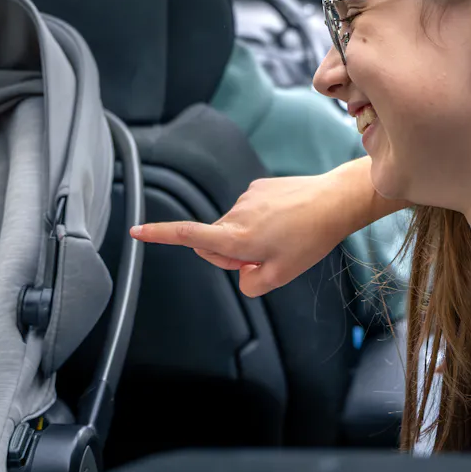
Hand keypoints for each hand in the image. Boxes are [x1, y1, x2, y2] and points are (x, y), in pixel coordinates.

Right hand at [131, 158, 405, 296]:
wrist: (334, 201)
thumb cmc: (310, 238)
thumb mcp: (282, 275)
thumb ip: (252, 285)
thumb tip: (241, 276)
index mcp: (237, 237)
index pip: (189, 235)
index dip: (159, 235)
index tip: (136, 231)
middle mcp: (236, 214)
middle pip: (213, 241)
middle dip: (229, 255)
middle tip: (264, 259)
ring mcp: (246, 198)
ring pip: (232, 227)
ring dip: (247, 238)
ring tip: (283, 237)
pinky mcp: (258, 187)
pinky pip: (248, 211)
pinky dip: (260, 221)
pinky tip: (285, 221)